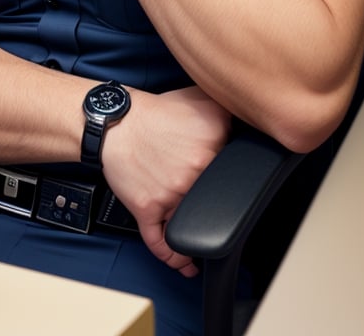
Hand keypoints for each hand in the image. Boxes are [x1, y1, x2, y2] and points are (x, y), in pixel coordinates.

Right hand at [100, 86, 231, 275]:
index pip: (237, 166)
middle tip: (210, 196)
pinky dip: (176, 259)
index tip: (231, 177)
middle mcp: (196, 170)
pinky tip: (186, 265)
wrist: (114, 123)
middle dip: (216, 197)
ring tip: (205, 239)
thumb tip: (249, 121)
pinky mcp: (149, 209)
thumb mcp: (199, 98)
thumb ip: (228, 109)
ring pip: (194, 222)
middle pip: (218, 195)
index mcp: (212, 142)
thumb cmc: (154, 112)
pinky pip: (163, 242)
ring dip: (201, 235)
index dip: (233, 170)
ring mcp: (172, 193)